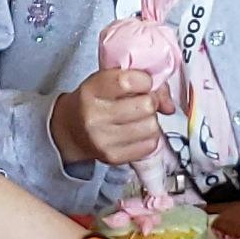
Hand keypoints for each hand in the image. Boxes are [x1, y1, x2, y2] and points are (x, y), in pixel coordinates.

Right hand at [50, 67, 165, 168]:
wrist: (69, 131)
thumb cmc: (94, 101)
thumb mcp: (107, 81)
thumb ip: (141, 83)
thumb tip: (169, 106)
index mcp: (92, 91)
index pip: (129, 81)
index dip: (144, 80)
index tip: (142, 82)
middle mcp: (94, 116)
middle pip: (146, 105)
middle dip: (149, 101)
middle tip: (140, 102)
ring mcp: (103, 140)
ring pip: (151, 126)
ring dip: (150, 120)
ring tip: (138, 118)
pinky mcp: (113, 157)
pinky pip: (150, 145)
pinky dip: (149, 138)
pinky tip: (137, 133)